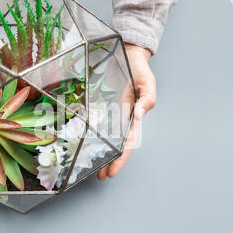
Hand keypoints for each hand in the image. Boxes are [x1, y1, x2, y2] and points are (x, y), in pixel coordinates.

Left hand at [97, 43, 155, 179]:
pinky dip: (92, 133)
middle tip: (100, 177)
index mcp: (134, 116)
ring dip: (100, 152)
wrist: (129, 55)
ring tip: (92, 167)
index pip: (128, 142)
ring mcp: (112, 112)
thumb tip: (139, 115)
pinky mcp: (102, 104)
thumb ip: (147, 101)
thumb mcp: (148, 84)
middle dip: (110, 161)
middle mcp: (122, 118)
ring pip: (105, 137)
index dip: (121, 158)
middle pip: (116, 145)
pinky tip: (84, 143)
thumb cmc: (140, 70)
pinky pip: (95, 121)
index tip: (113, 171)